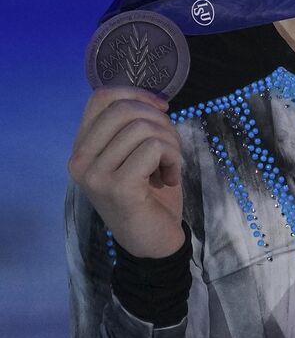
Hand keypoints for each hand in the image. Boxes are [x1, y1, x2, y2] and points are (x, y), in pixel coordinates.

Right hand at [68, 87, 184, 257]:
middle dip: (159, 121)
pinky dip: (172, 158)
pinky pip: (153, 148)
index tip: (162, 111)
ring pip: (142, 128)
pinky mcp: (118, 187)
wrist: (152, 242)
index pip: (101, 97)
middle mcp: (79, 160)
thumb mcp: (135, 154)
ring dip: (170, 143)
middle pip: (123, 109)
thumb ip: (133, 127)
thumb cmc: (148, 195)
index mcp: (82, 147)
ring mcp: (95, 175)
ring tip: (169, 166)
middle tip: (169, 147)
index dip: (138, 95)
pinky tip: (169, 178)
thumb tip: (155, 102)